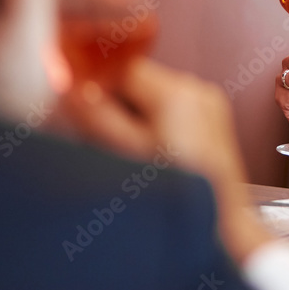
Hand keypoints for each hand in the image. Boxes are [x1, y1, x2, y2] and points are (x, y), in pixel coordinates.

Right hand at [61, 58, 272, 261]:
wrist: (221, 221)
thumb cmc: (179, 194)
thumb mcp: (127, 155)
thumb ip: (97, 119)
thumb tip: (68, 89)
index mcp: (177, 93)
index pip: (122, 68)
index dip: (97, 85)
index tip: (81, 108)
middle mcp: (197, 89)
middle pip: (139, 79)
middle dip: (116, 102)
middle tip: (106, 137)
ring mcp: (209, 102)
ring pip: (154, 93)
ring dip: (135, 112)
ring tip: (132, 148)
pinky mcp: (213, 116)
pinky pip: (174, 106)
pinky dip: (156, 120)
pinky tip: (153, 149)